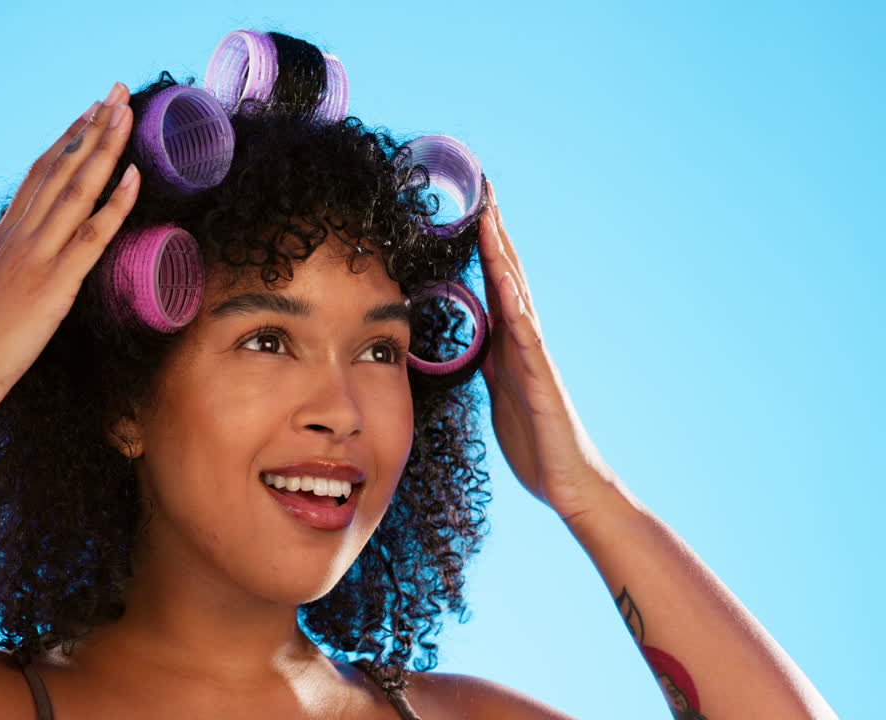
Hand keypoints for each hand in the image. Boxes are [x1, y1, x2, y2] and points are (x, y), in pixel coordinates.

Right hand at [0, 82, 139, 425]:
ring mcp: (37, 257)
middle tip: (116, 92)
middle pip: (61, 168)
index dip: (65, 142)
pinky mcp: (55, 285)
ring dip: (106, 147)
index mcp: (0, 237)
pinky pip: (93, 235)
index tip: (86, 114)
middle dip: (91, 127)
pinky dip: (116, 203)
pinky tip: (135, 174)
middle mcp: (19, 236)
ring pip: (78, 189)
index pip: (38, 175)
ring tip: (126, 110)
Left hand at [476, 180, 621, 521]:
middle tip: (483, 187)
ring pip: (517, 295)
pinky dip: (515, 305)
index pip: (494, 282)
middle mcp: (524, 340)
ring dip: (502, 255)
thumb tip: (472, 338)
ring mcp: (535, 356)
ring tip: (488, 216)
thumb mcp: (499, 391)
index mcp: (510, 342)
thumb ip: (488, 360)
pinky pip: (526, 337)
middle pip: (508, 274)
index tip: (469, 205)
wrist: (566, 482)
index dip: (481, 245)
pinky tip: (504, 280)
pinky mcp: (541, 380)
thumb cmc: (534, 440)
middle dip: (494, 231)